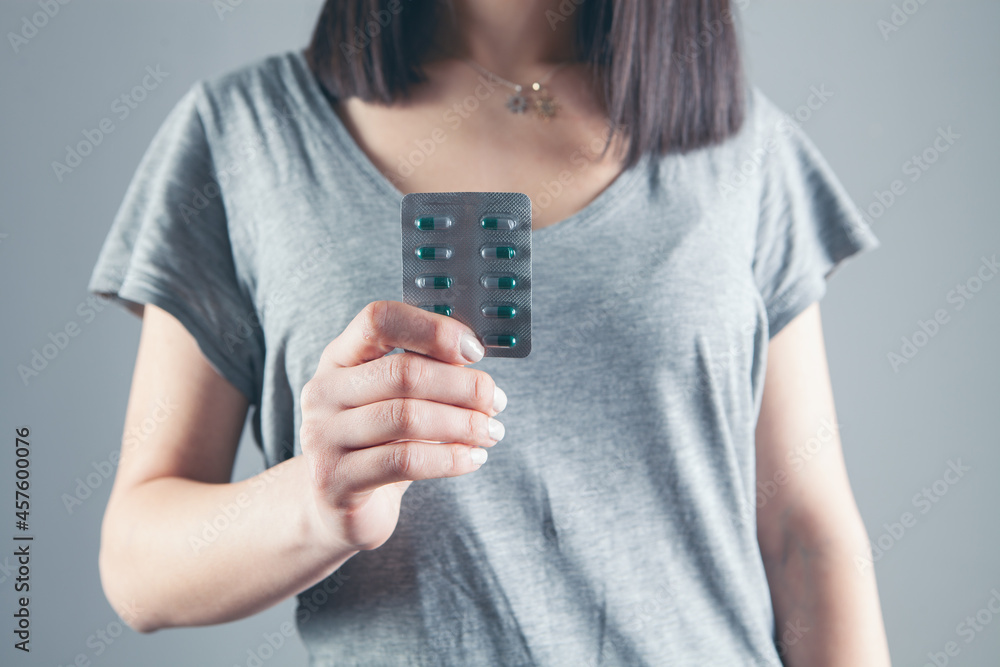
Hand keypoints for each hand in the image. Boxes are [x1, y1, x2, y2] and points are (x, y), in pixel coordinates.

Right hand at [299, 301, 506, 552]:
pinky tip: (473, 459)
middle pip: (402, 372)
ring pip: (406, 417)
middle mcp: (322, 391)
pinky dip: (449, 458)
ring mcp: (322, 436)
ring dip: (462, 424)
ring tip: (492, 432)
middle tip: (497, 401)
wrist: (338, 508)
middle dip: (462, 385)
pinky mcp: (334, 480)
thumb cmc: (379, 445)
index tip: (474, 350)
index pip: (379, 320)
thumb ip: (426, 372)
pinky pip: (404, 462)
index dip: (432, 329)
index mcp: (339, 358)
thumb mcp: (396, 401)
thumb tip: (475, 356)